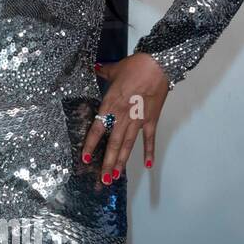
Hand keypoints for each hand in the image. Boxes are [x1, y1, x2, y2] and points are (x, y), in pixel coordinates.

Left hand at [82, 52, 169, 181]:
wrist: (157, 64)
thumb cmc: (136, 66)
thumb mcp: (115, 69)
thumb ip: (104, 72)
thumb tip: (96, 67)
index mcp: (110, 105)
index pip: (97, 129)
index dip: (91, 145)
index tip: (86, 159)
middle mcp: (122, 116)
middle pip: (113, 144)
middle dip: (107, 163)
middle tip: (102, 179)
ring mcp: (137, 120)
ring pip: (127, 145)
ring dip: (122, 162)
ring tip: (115, 176)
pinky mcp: (151, 119)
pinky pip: (149, 139)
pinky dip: (149, 152)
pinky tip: (148, 165)